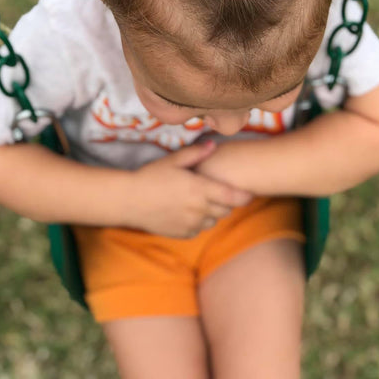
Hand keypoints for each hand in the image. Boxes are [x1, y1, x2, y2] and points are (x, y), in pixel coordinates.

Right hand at [126, 141, 253, 237]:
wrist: (129, 201)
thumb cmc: (151, 176)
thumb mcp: (173, 160)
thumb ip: (196, 153)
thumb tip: (214, 145)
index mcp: (199, 189)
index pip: (233, 197)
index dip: (244, 196)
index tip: (249, 193)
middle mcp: (198, 209)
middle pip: (226, 210)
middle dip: (227, 202)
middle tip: (219, 191)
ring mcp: (191, 224)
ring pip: (214, 220)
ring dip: (213, 212)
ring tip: (201, 199)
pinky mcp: (183, 234)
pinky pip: (200, 229)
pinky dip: (199, 220)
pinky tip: (188, 210)